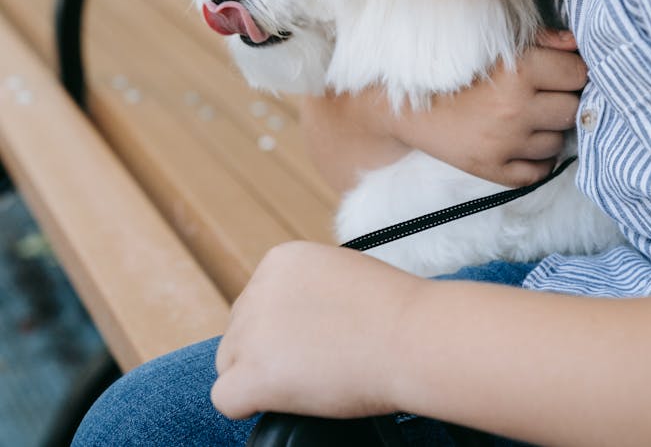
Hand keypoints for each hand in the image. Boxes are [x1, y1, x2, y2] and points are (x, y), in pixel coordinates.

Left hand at [212, 241, 420, 420]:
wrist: (411, 336)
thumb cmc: (393, 311)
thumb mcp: (341, 274)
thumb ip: (308, 290)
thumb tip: (295, 322)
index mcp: (280, 260)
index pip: (256, 303)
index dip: (281, 329)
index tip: (311, 341)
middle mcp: (258, 288)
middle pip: (239, 332)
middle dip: (267, 352)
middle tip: (311, 366)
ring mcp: (253, 330)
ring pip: (228, 364)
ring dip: (259, 377)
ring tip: (305, 383)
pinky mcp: (254, 371)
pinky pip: (224, 398)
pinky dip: (248, 405)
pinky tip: (282, 402)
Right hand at [389, 29, 586, 186]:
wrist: (407, 106)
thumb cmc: (456, 71)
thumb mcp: (496, 46)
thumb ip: (540, 40)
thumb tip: (575, 44)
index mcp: (517, 72)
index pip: (577, 72)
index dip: (572, 69)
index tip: (560, 70)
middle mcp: (514, 110)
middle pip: (572, 108)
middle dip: (563, 98)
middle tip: (544, 94)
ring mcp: (505, 146)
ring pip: (558, 140)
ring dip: (549, 129)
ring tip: (525, 116)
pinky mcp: (495, 172)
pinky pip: (541, 169)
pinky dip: (536, 157)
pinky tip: (520, 140)